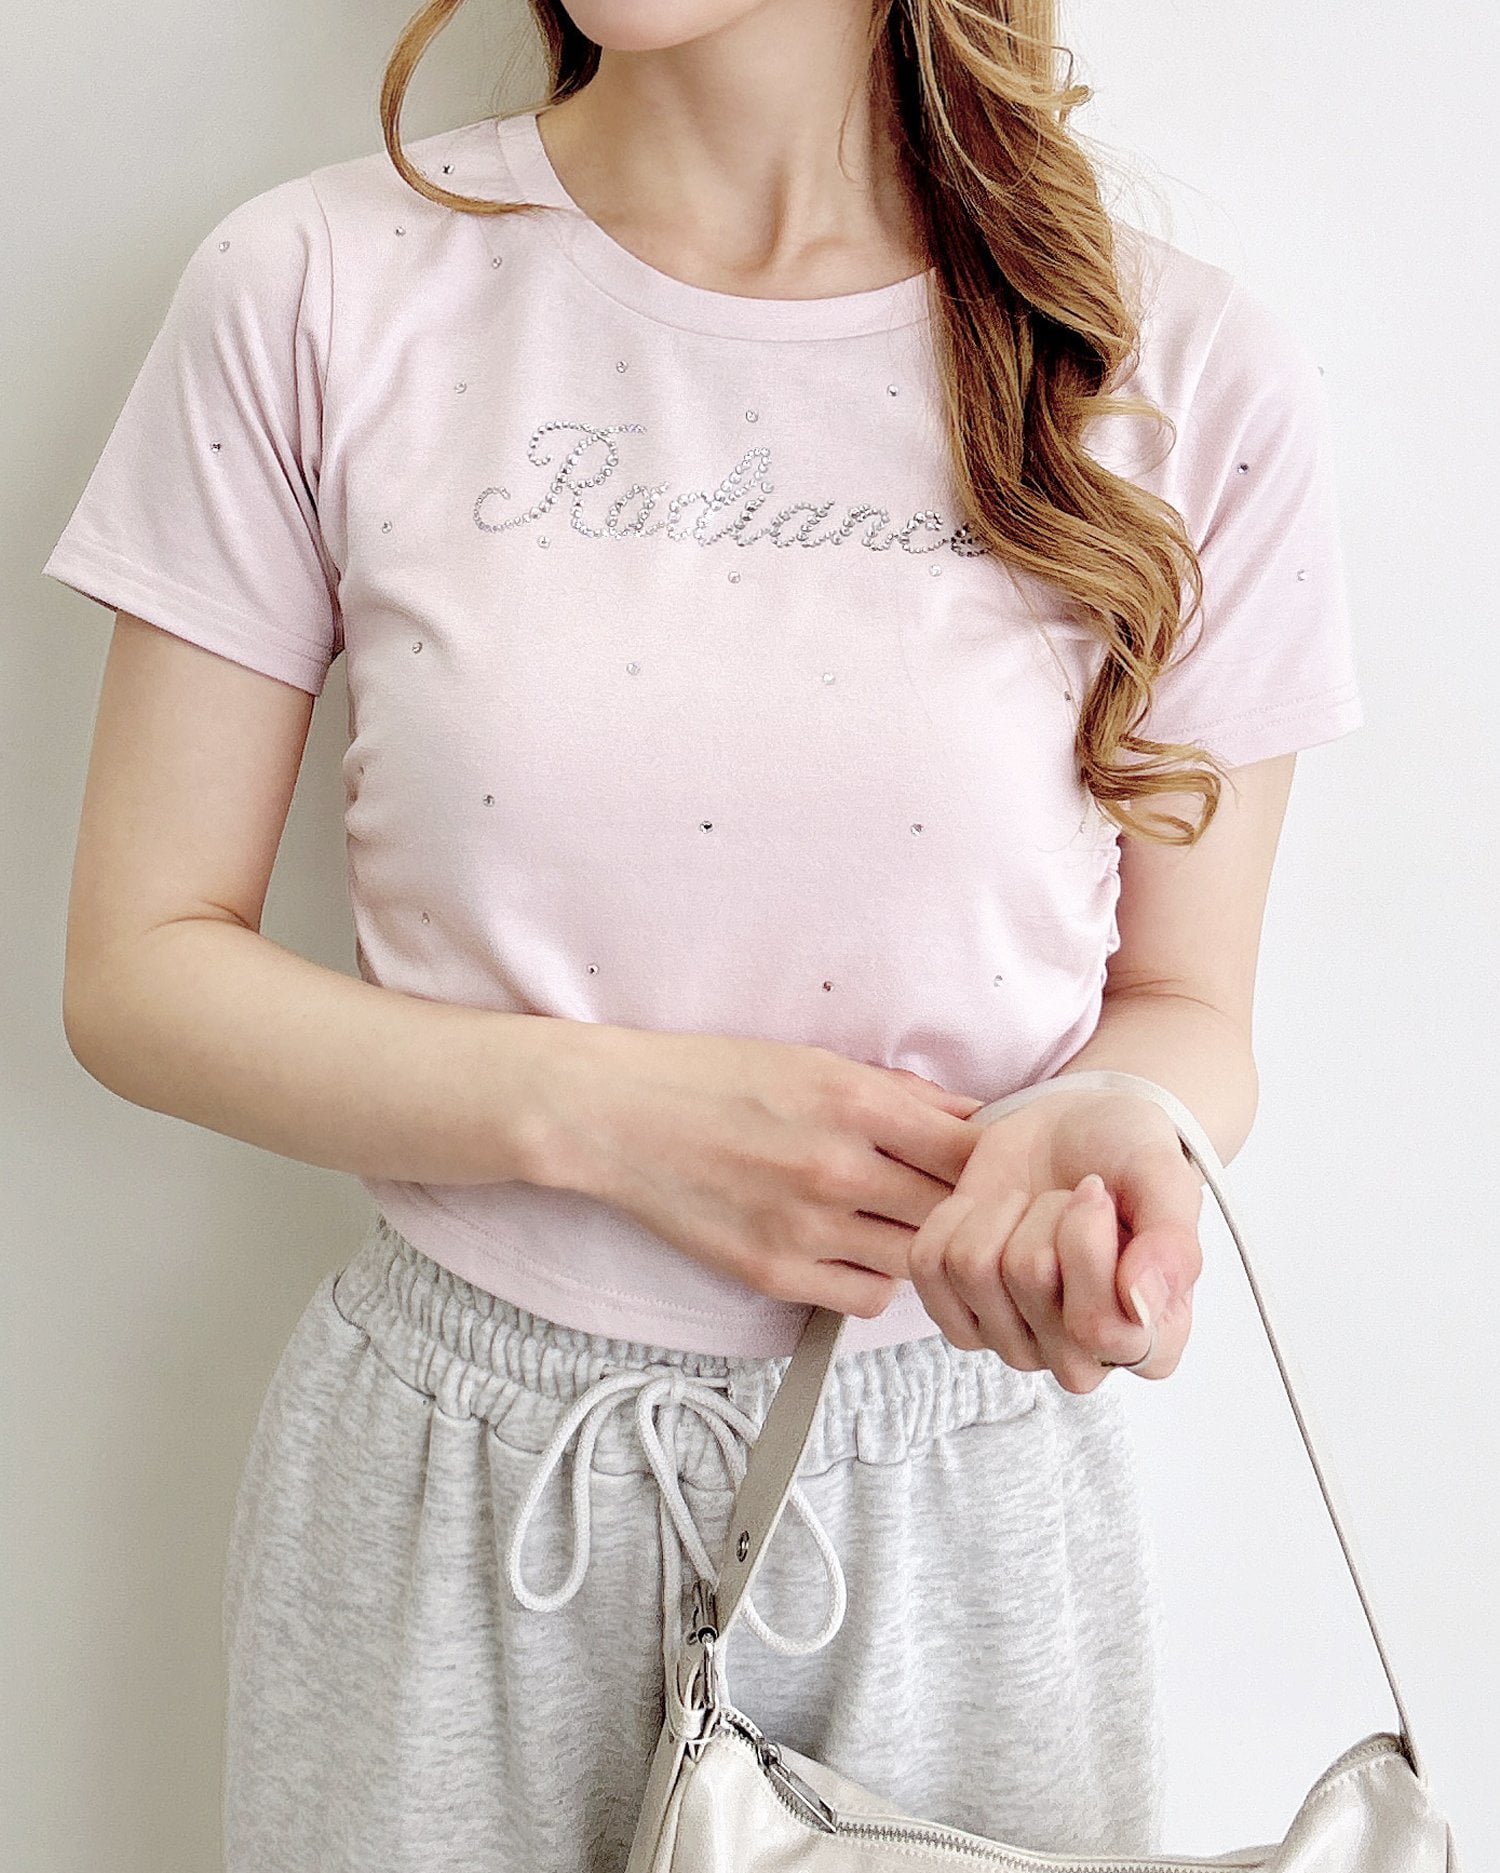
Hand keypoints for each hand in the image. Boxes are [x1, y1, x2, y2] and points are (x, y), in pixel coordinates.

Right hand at [534, 1025, 987, 1317]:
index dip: (990, 1160)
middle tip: (958, 1202)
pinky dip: (875, 1280)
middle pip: (951, 1211)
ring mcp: (805, 1229)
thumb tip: (971, 1117)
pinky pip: (866, 1298)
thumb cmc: (714, 1077)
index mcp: (853, 1104)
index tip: (988, 1162)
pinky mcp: (774, 1274)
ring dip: (921, 1246)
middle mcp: (836, 1169)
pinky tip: (857, 1249)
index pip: (969, 1150)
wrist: (618, 1116)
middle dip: (964, 1208)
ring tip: (901, 1223)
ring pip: (916, 1261)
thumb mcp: (813, 1062)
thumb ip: (898, 1094)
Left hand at [906, 1086, 1204, 1389]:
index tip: (1101, 1193)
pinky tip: (991, 1211)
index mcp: (1151, 1344)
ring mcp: (1015, 1345)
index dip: (1088, 1241)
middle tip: (1070, 1198)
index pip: (1098, 1325)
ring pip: (972, 1267)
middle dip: (1045, 1211)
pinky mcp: (959, 1316)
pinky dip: (954, 1216)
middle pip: (1029, 1280)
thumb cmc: (1127, 1160)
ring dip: (1003, 1210)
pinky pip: (927, 1265)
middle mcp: (1082, 1360)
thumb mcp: (1166, 1181)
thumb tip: (1142, 1304)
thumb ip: (1173, 1243)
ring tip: (1035, 1204)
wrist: (1076, 1133)